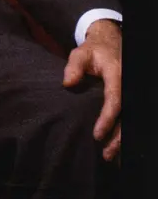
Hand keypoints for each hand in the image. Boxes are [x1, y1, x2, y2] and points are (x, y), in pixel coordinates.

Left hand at [62, 18, 121, 161]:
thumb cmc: (93, 50)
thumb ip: (74, 66)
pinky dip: (121, 133)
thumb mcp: (80, 53)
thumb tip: (68, 83)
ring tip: (109, 156)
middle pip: (126, 117)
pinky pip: (127, 118)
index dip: (107, 119)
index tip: (96, 135)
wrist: (110, 42)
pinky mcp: (127, 98)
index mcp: (117, 75)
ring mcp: (130, 93)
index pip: (115, 101)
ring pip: (129, 121)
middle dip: (117, 137)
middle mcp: (128, 86)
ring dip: (121, 139)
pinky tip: (115, 147)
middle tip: (105, 153)